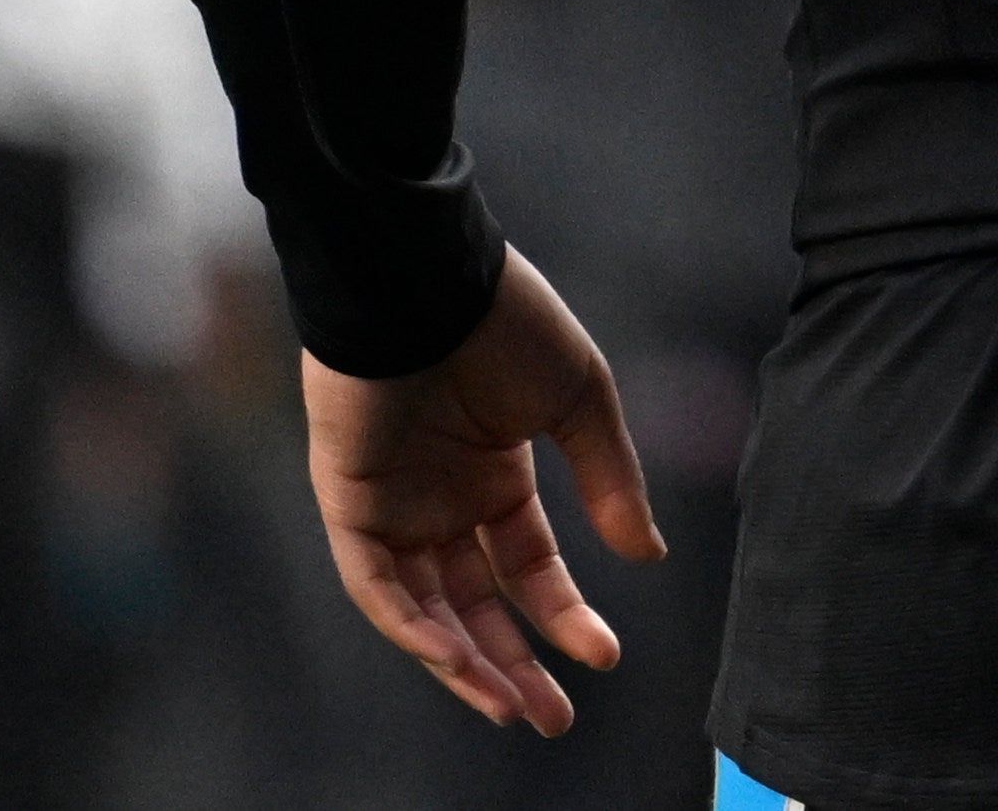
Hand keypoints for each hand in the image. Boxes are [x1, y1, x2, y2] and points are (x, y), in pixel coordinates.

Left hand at [301, 248, 664, 733]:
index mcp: (496, 474)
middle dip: (515, 663)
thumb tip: (647, 557)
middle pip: (478, 603)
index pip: (530, 566)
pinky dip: (411, 624)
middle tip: (553, 719)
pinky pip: (376, 584)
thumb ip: (611, 479)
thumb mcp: (580, 401)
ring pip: (426, 608)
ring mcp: (395, 504)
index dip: (565, 614)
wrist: (427, 279)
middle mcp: (444, 500)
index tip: (604, 654)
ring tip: (510, 708)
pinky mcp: (351, 501)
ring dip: (464, 662)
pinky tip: (453, 659)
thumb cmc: (507, 323)